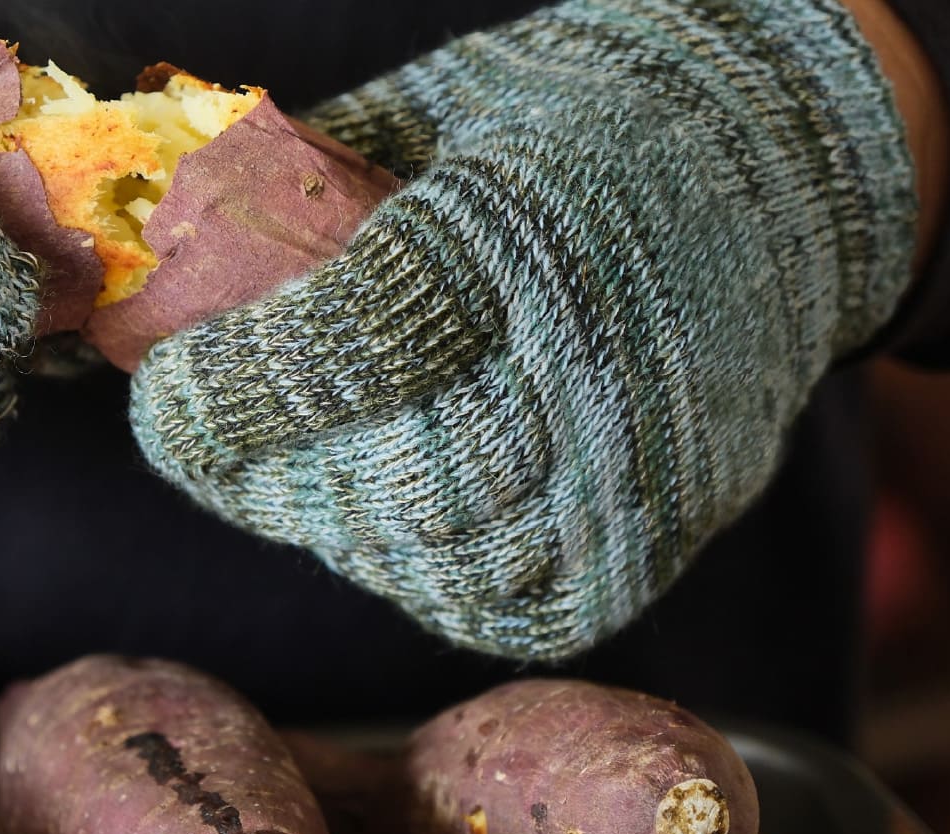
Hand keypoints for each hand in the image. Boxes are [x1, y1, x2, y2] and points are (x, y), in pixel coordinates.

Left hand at [130, 0, 920, 659]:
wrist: (787, 174)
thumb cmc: (587, 122)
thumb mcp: (438, 110)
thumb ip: (307, 184)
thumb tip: (163, 246)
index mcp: (518, 230)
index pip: (345, 346)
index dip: (232, 388)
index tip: (163, 392)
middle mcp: (581, 364)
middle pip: (370, 477)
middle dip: (257, 470)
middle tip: (210, 439)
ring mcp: (630, 469)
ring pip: (423, 558)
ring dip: (333, 523)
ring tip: (306, 467)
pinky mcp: (656, 541)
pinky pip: (501, 607)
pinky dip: (426, 571)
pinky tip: (403, 516)